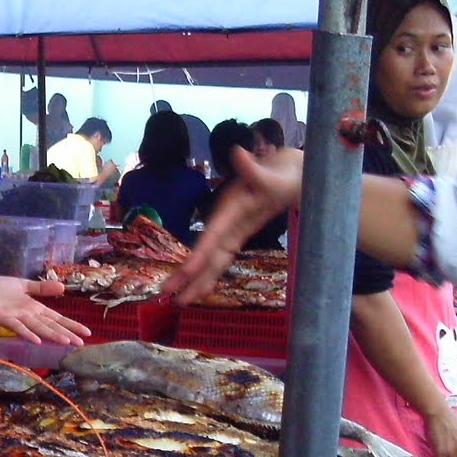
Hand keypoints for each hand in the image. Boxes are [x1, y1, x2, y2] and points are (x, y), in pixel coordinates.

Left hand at [0, 277, 89, 346]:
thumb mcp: (23, 286)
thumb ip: (42, 288)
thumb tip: (63, 287)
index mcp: (34, 308)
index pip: (56, 317)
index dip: (71, 325)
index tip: (86, 333)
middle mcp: (28, 316)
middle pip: (50, 325)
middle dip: (66, 333)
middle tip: (81, 343)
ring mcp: (17, 318)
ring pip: (38, 327)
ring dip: (51, 335)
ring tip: (66, 342)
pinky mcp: (3, 318)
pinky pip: (17, 326)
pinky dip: (27, 333)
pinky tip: (37, 340)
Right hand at [166, 147, 303, 303]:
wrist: (287, 170)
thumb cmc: (282, 171)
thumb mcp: (272, 172)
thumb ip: (254, 168)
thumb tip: (237, 154)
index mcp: (231, 206)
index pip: (212, 234)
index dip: (199, 252)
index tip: (187, 270)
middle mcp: (225, 220)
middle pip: (205, 251)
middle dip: (188, 274)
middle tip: (169, 294)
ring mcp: (230, 229)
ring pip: (212, 259)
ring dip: (197, 280)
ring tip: (180, 302)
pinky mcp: (237, 235)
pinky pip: (222, 258)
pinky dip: (212, 274)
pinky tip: (202, 290)